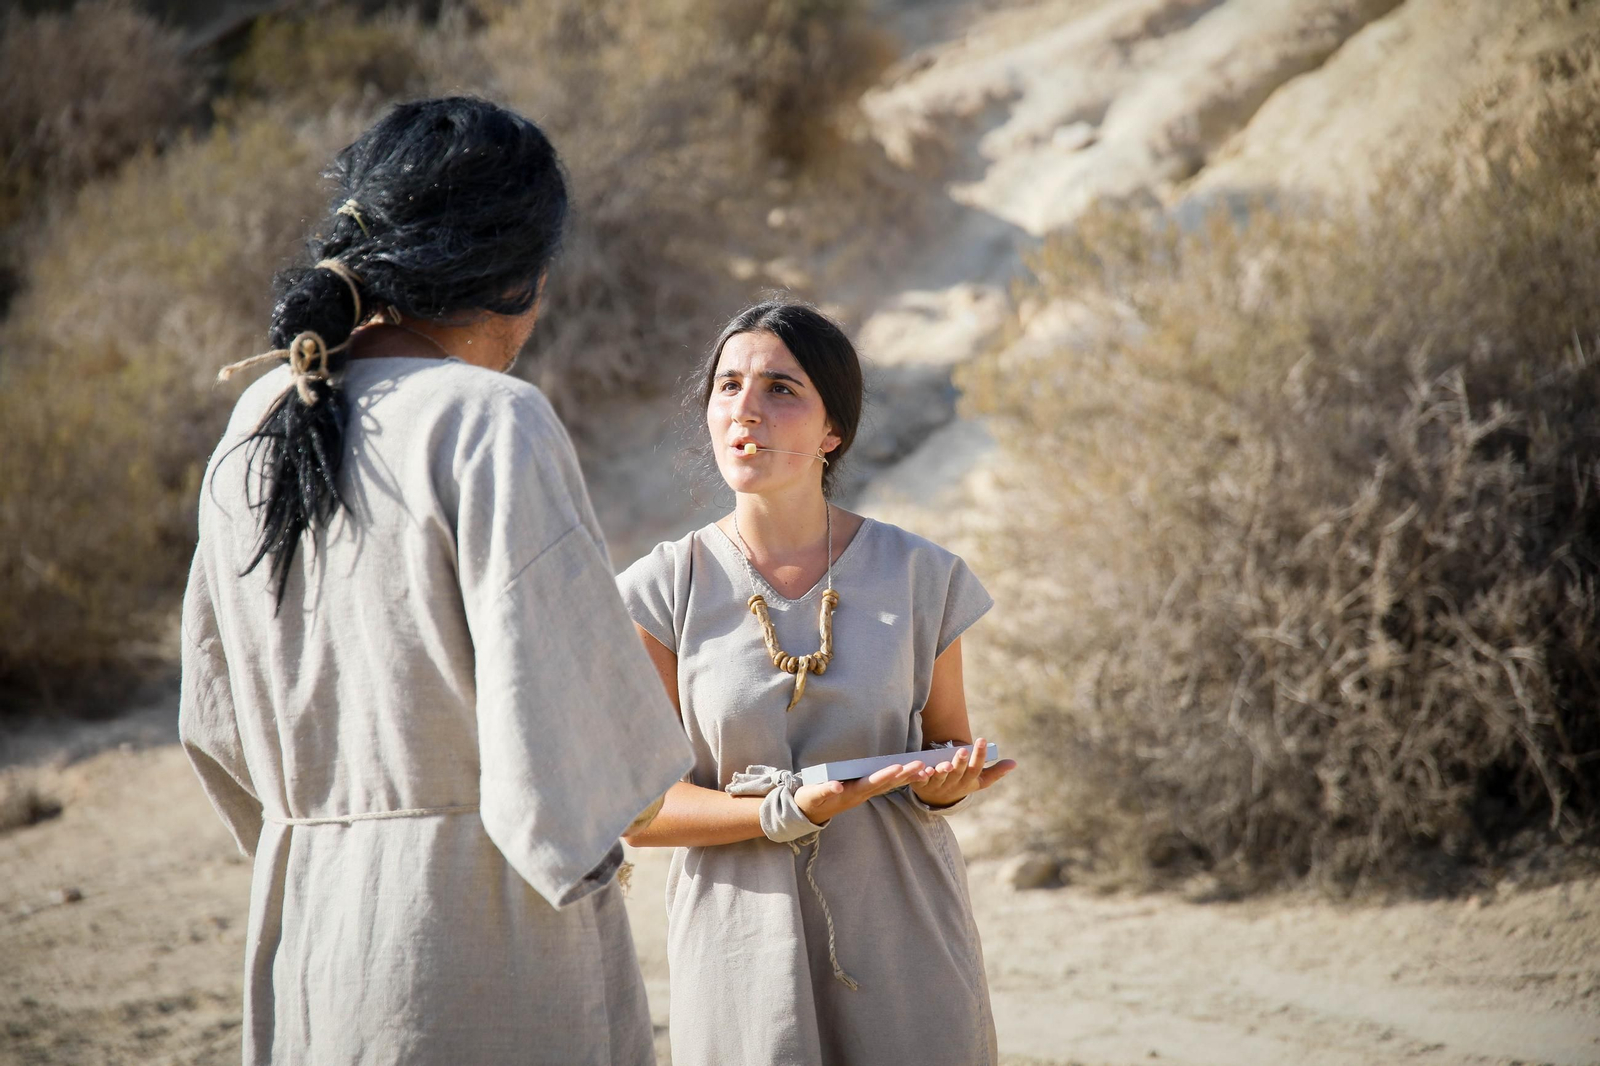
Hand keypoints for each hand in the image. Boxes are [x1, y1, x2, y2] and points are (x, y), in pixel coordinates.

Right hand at [795, 761, 935, 825]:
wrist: (810, 813)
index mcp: (850, 793)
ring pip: (889, 785)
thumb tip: (837, 786)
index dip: (884, 776)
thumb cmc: (810, 800)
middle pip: (886, 784)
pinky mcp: (864, 791)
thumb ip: (824, 790)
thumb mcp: (813, 795)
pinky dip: (900, 780)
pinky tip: (912, 775)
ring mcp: (864, 794)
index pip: (871, 783)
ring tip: (924, 769)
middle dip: (904, 775)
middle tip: (921, 766)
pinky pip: (886, 785)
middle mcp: (861, 794)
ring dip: (906, 778)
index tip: (898, 768)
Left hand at [910, 738, 1015, 808]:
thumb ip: (995, 771)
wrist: (938, 800)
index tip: (982, 739)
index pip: (975, 769)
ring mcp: (938, 786)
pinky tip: (925, 769)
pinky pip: (922, 781)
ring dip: (943, 771)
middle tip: (963, 749)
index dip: (979, 756)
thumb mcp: (979, 781)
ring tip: (946, 763)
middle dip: (961, 763)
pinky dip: (923, 776)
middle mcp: (954, 784)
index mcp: (968, 781)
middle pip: (958, 773)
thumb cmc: (962, 783)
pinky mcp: (922, 785)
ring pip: (940, 778)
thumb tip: (1014, 763)